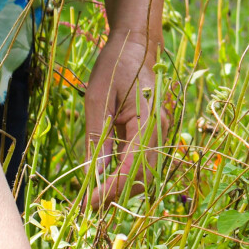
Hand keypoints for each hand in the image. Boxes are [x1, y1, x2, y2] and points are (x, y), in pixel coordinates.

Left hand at [83, 32, 159, 207]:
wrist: (136, 45)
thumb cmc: (114, 66)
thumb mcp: (97, 98)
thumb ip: (98, 136)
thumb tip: (94, 174)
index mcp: (148, 120)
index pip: (133, 168)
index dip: (111, 190)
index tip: (88, 203)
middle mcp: (161, 130)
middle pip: (144, 177)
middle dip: (117, 195)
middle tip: (87, 202)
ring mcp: (161, 132)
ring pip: (147, 174)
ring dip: (123, 188)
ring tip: (94, 193)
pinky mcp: (156, 133)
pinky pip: (145, 162)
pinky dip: (127, 175)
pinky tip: (106, 177)